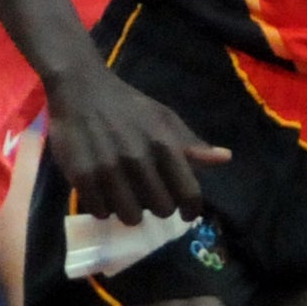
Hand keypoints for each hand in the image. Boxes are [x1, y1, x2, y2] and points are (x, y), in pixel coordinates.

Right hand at [46, 66, 231, 224]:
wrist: (81, 88)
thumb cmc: (128, 106)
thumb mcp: (164, 119)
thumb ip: (192, 144)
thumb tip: (225, 159)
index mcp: (164, 144)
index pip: (188, 193)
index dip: (191, 210)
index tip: (186, 214)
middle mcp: (138, 158)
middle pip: (160, 209)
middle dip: (158, 206)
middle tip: (148, 194)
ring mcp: (108, 168)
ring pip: (129, 216)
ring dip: (129, 209)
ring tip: (124, 193)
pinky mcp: (82, 176)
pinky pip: (99, 211)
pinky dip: (102, 206)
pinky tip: (103, 191)